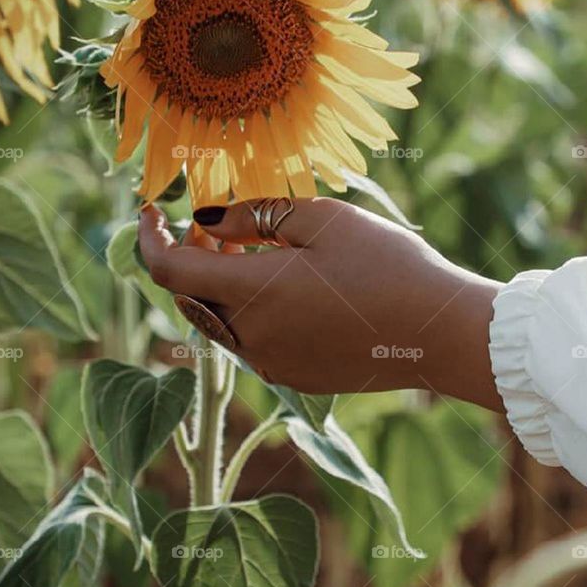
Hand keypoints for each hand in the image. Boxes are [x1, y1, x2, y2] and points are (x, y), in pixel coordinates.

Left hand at [138, 199, 502, 408]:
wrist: (439, 334)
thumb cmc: (388, 266)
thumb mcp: (322, 220)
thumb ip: (255, 216)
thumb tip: (208, 219)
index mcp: (251, 295)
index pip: (167, 270)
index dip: (148, 238)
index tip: (150, 210)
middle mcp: (250, 339)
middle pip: (189, 296)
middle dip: (190, 257)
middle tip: (219, 224)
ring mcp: (271, 364)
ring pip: (218, 320)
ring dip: (219, 284)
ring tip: (255, 250)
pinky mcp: (294, 376)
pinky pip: (249, 340)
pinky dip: (245, 309)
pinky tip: (282, 285)